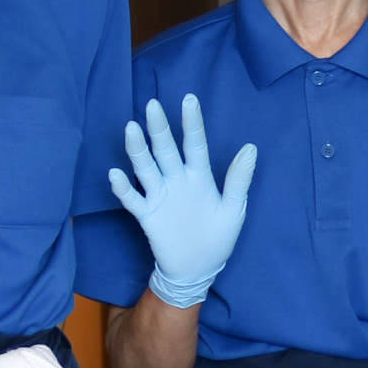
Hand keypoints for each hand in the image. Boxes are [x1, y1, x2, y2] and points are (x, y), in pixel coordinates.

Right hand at [110, 93, 255, 308]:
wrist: (198, 268)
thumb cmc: (218, 237)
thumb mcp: (234, 209)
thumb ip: (239, 179)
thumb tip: (251, 147)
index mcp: (199, 177)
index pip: (195, 144)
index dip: (192, 123)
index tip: (189, 99)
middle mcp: (176, 181)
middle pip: (166, 150)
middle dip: (159, 128)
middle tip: (152, 104)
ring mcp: (160, 196)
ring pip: (146, 167)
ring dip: (138, 150)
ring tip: (131, 128)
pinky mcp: (147, 215)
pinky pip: (133, 198)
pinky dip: (123, 187)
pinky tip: (115, 173)